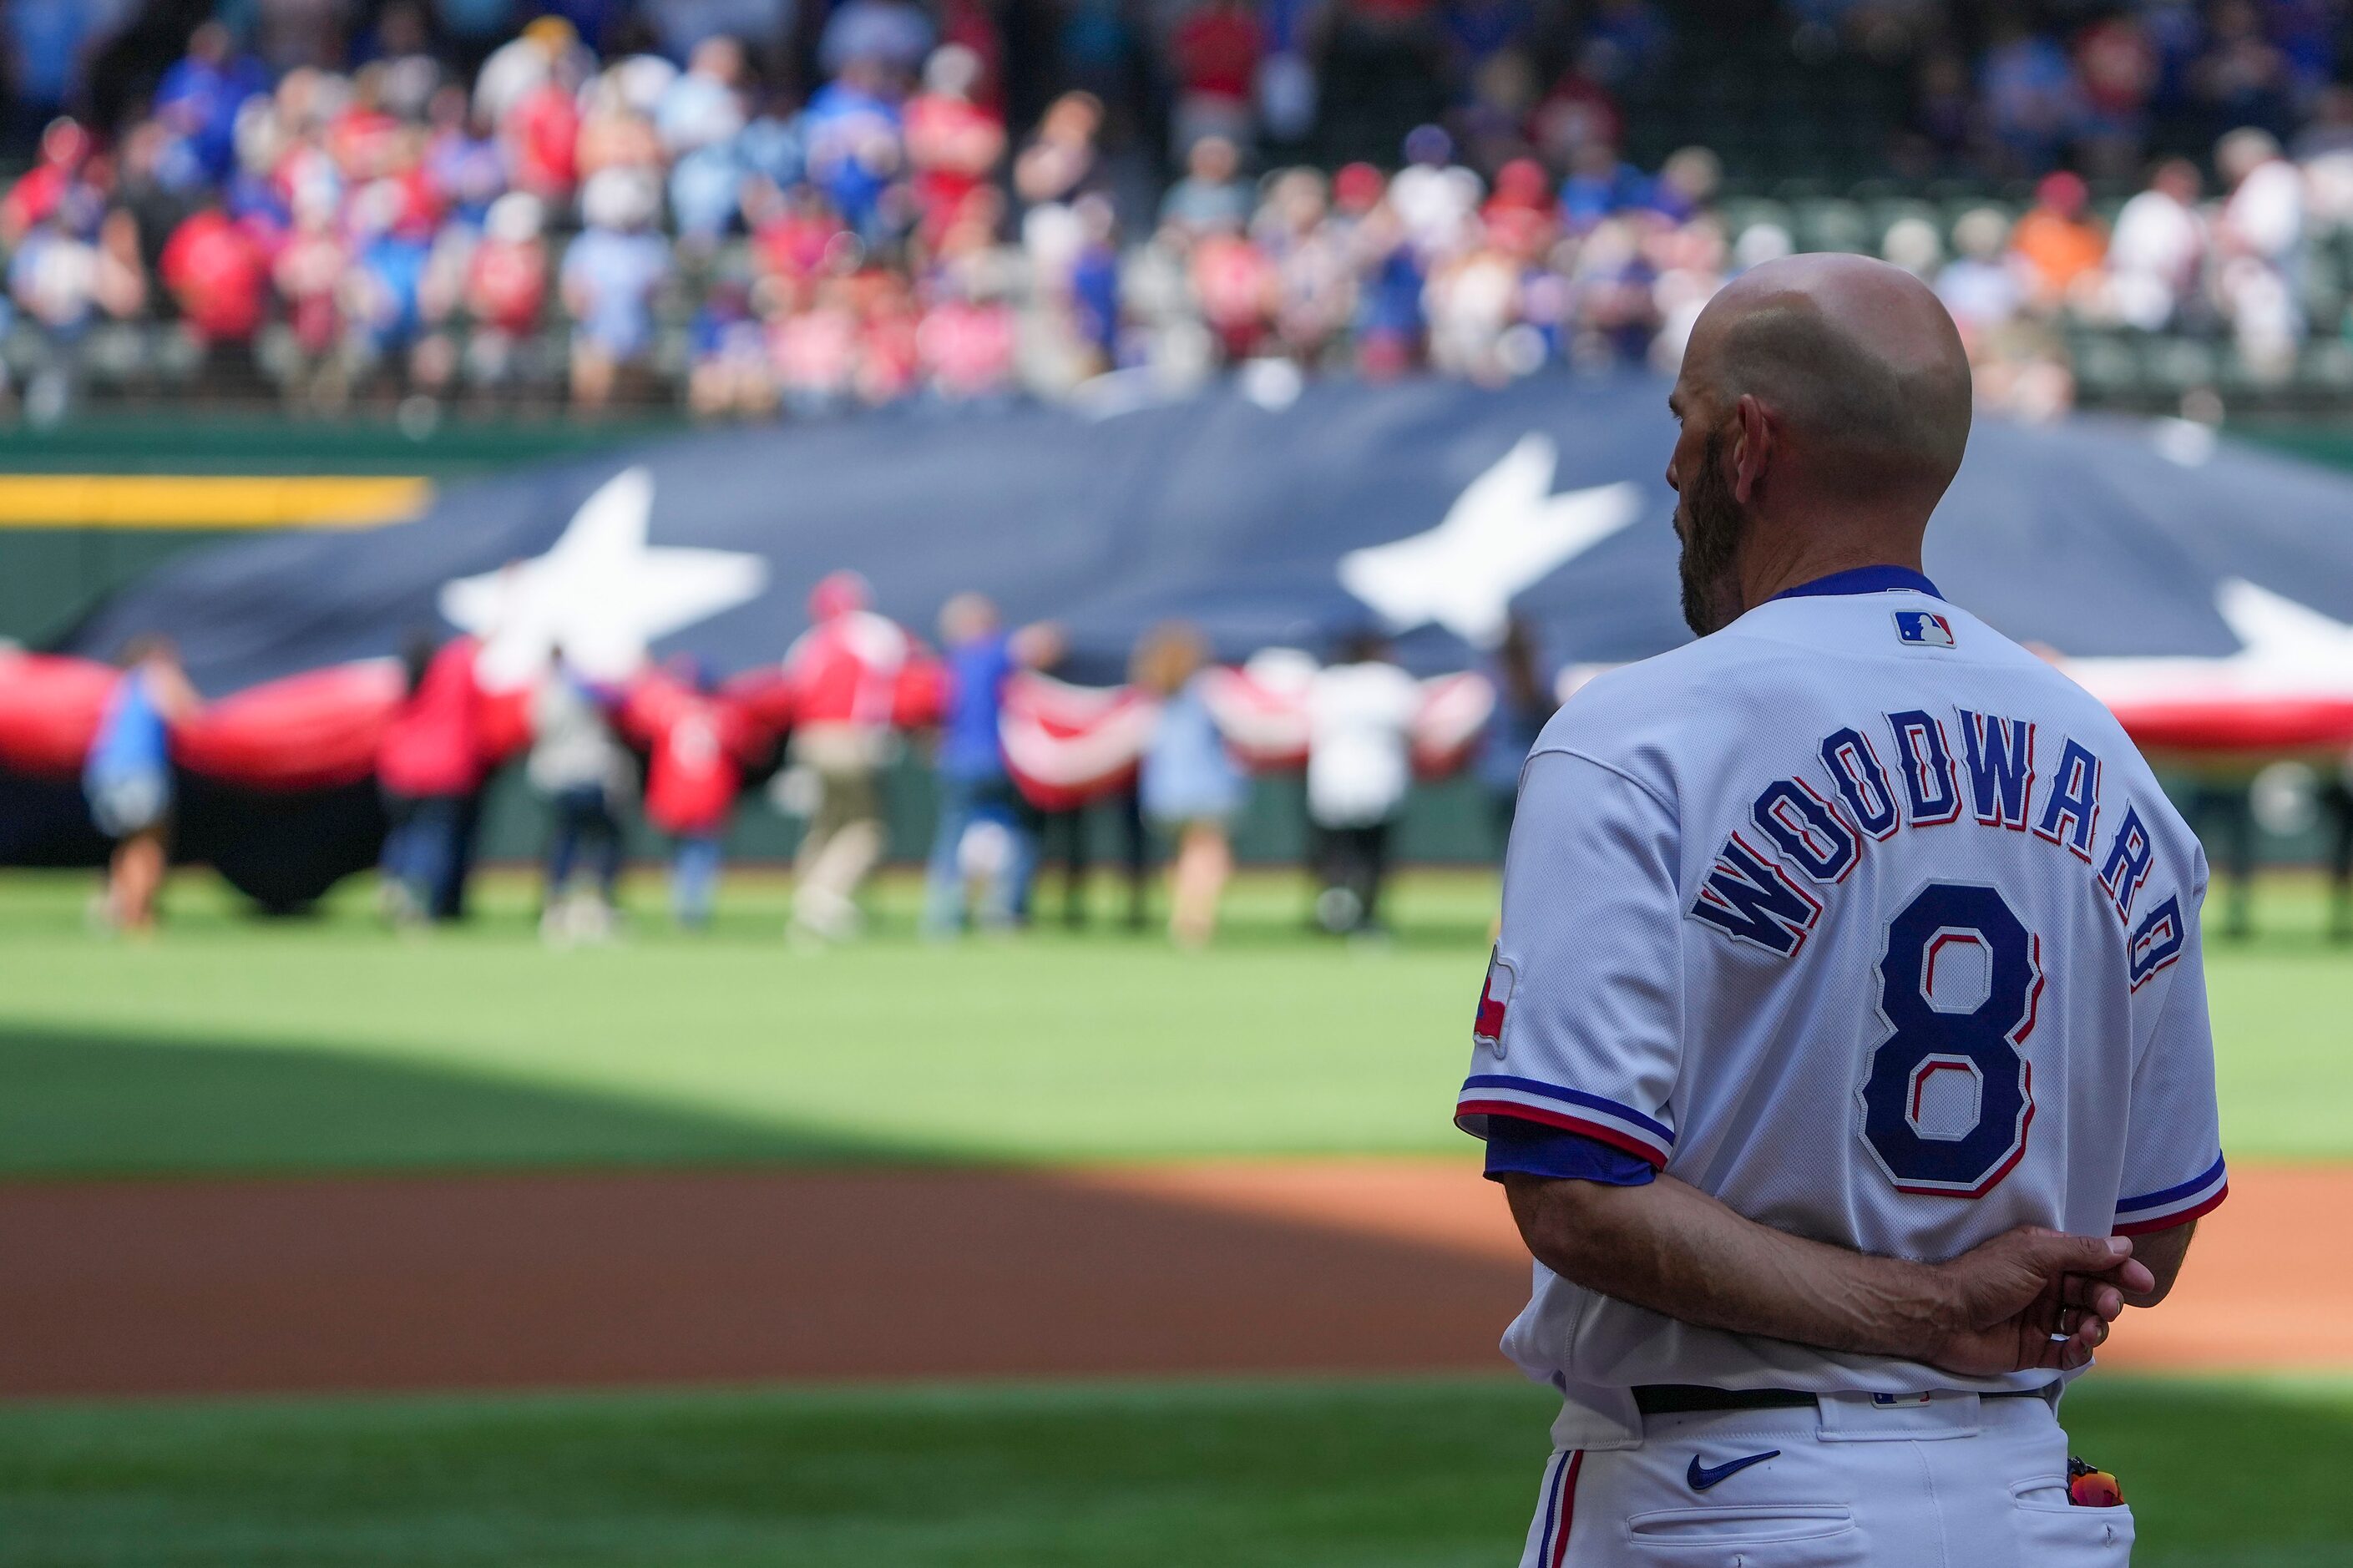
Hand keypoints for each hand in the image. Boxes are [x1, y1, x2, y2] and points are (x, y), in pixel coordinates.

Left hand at [1923, 1227, 2156, 1376]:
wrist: (1942, 1316)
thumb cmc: (1985, 1277)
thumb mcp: (2034, 1254)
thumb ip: (2080, 1251)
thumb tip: (2123, 1246)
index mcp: (2044, 1257)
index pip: (2092, 1262)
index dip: (2119, 1271)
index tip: (2142, 1282)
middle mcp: (2045, 1287)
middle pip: (2092, 1293)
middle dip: (2106, 1300)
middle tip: (2106, 1307)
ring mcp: (2039, 1320)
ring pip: (2085, 1324)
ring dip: (2095, 1327)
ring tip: (2087, 1331)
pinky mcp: (2032, 1350)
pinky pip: (2067, 1354)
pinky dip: (2079, 1353)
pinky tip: (2078, 1349)